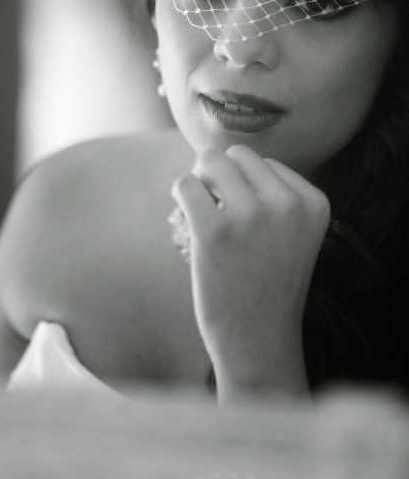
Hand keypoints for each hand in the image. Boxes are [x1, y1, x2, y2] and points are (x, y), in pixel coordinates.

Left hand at [171, 144, 329, 396]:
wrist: (258, 342)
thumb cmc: (268, 283)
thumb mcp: (293, 233)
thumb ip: (272, 194)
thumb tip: (215, 155)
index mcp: (314, 203)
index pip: (267, 163)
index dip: (247, 186)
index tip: (247, 220)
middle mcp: (286, 205)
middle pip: (237, 154)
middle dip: (221, 174)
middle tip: (216, 206)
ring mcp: (250, 216)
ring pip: (210, 160)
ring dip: (201, 181)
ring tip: (204, 209)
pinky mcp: (214, 231)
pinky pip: (185, 184)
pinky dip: (183, 196)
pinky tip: (190, 220)